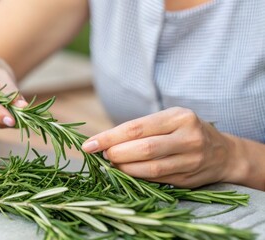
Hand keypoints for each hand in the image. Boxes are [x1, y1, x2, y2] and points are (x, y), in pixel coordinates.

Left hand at [82, 107, 239, 187]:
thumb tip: (103, 141)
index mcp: (179, 117)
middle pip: (143, 148)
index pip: (136, 128)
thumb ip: (140, 129)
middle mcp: (188, 137)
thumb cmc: (184, 131)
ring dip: (124, 168)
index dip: (109, 137)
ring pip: (150, 168)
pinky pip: (156, 179)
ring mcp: (191, 160)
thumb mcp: (167, 120)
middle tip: (102, 155)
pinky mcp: (188, 178)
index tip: (88, 144)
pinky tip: (126, 172)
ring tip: (112, 163)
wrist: (222, 153)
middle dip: (116, 153)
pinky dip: (137, 176)